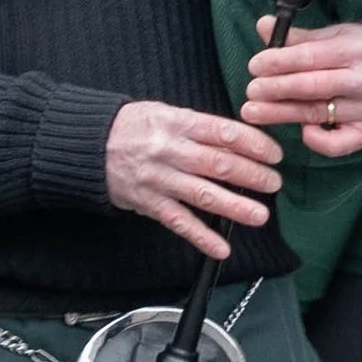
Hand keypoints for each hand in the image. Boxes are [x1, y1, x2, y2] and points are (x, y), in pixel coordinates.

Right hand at [105, 101, 281, 258]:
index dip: (254, 144)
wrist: (87, 145)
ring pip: (203, 195)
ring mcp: (159, 179)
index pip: (224, 133)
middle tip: (274, 183)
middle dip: (253, 176)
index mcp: (178, 122)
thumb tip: (239, 140)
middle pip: (219, 164)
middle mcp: (171, 151)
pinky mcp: (148, 204)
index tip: (274, 154)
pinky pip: (180, 222)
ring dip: (235, 207)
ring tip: (260, 215)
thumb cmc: (132, 126)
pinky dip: (202, 237)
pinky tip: (222, 248)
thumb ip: (199, 126)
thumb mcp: (166, 113)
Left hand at [241, 19, 361, 155]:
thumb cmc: (359, 53)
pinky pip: (337, 145)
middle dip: (276, 89)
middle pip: (312, 87)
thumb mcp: (335, 36)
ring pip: (317, 114)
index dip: (279, 62)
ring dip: (281, 114)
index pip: (311, 57)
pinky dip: (315, 139)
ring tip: (253, 111)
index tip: (254, 66)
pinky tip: (301, 130)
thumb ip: (298, 37)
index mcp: (357, 49)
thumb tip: (262, 25)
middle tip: (250, 91)